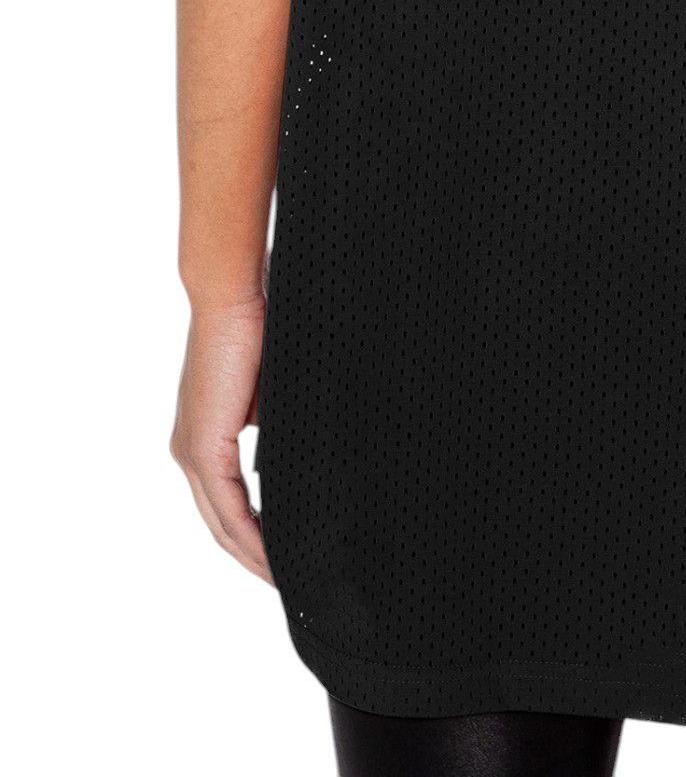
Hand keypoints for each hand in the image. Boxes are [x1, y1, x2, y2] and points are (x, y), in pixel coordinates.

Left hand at [170, 294, 272, 582]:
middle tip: (289, 582)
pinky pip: (228, 508)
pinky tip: (274, 553)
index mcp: (204, 438)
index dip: (254, 537)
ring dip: (254, 555)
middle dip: (255, 559)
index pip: (226, 504)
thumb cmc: (256, 330)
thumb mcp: (270, 393)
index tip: (285, 558)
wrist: (232, 298)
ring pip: (222, 524)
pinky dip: (252, 536)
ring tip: (285, 577)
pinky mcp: (204, 448)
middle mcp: (189, 451)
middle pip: (221, 525)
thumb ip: (276, 428)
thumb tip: (301, 456)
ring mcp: (193, 452)